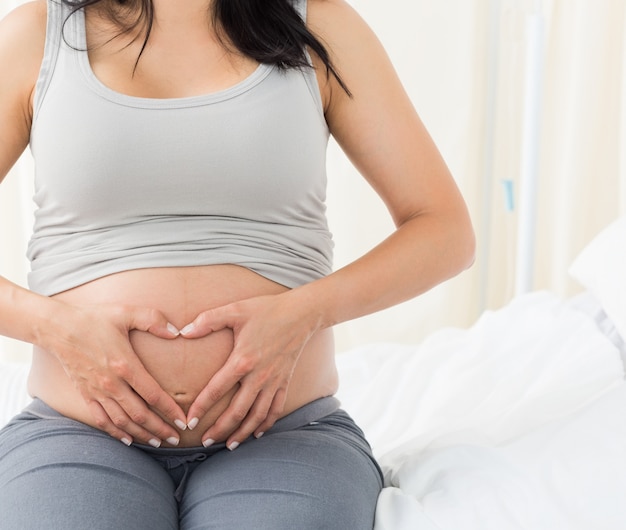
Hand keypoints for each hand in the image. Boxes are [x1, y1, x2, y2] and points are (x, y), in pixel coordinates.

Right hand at [47, 303, 187, 446]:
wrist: (58, 327)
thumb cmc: (95, 318)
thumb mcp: (127, 312)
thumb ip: (154, 320)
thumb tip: (176, 331)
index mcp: (125, 365)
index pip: (153, 395)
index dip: (170, 410)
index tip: (184, 421)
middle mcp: (112, 384)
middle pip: (140, 414)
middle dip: (160, 429)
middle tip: (176, 439)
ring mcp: (97, 391)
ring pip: (122, 421)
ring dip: (141, 434)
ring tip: (157, 442)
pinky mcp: (85, 394)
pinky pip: (101, 420)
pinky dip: (115, 433)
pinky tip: (127, 440)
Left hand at [180, 292, 319, 448]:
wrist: (302, 314)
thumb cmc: (266, 310)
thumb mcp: (235, 310)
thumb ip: (207, 320)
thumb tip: (183, 331)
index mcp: (242, 360)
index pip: (216, 390)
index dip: (201, 408)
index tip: (189, 423)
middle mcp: (259, 376)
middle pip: (237, 411)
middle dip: (220, 429)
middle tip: (204, 442)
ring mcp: (274, 381)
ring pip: (257, 416)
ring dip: (242, 433)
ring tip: (228, 446)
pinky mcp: (285, 381)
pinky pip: (276, 409)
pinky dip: (266, 424)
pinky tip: (257, 434)